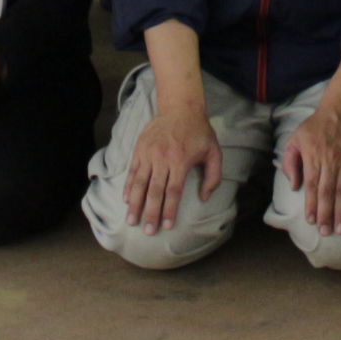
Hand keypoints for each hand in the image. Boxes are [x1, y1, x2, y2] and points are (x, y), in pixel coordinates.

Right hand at [124, 96, 223, 234]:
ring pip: (140, 183)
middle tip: (147, 231)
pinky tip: (126, 200)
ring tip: (131, 220)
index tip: (167, 226)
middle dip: (150, 213)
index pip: (173, 191)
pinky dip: (129, 186)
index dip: (169, 210)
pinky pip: (132, 171)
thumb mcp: (214, 152)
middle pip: (155, 191)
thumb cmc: (199, 132)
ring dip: (135, 204)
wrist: (180, 107)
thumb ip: (213, 177)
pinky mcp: (140, 149)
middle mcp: (162, 158)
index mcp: (181, 161)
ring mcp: (149, 154)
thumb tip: (204, 198)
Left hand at [280, 95, 340, 237]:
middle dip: (326, 214)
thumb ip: (291, 162)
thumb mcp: (296, 139)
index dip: (311, 204)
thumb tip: (294, 186)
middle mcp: (330, 161)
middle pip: (327, 192)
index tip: (311, 221)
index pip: (311, 185)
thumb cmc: (316, 126)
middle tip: (326, 233)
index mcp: (313, 157)